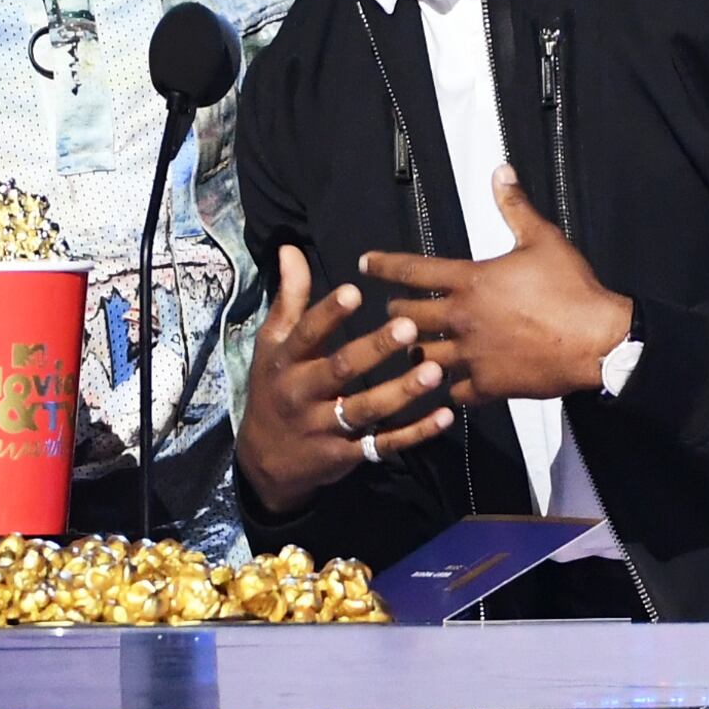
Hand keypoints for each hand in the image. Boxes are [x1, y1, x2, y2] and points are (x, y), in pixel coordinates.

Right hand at [237, 245, 455, 515]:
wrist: (264, 460)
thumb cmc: (274, 388)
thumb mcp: (271, 345)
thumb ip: (289, 299)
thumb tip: (291, 248)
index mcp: (286, 361)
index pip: (305, 334)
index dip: (328, 314)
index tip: (355, 291)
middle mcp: (303, 393)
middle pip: (340, 370)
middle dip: (374, 349)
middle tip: (409, 327)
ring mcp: (325, 426)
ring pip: (366, 408)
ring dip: (401, 391)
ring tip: (434, 371)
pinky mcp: (346, 454)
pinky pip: (384, 444)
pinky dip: (415, 433)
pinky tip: (444, 416)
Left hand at [364, 171, 633, 406]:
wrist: (597, 341)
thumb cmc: (571, 288)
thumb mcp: (543, 239)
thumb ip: (515, 207)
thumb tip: (501, 171)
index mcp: (470, 281)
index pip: (412, 270)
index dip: (384, 265)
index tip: (364, 263)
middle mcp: (461, 319)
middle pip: (406, 316)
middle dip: (395, 311)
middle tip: (393, 310)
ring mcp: (471, 356)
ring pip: (422, 358)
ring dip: (414, 352)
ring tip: (410, 350)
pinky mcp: (487, 386)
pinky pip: (453, 391)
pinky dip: (448, 388)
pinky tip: (446, 385)